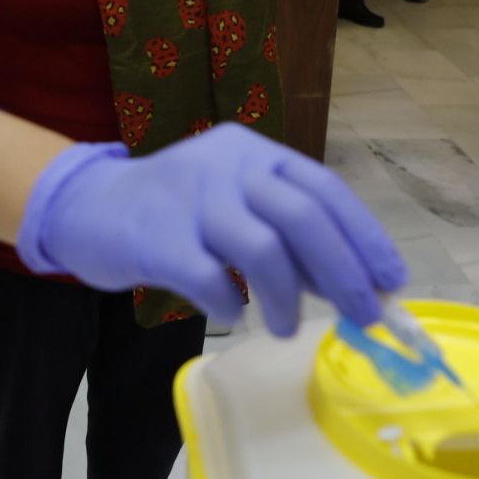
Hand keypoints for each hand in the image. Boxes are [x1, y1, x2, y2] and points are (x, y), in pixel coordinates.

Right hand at [15, 125, 406, 336]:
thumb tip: (352, 283)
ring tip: (286, 327)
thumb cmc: (176, 211)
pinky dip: (232, 303)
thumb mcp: (235, 204)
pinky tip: (233, 313)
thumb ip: (287, 234)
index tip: (390, 281)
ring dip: (287, 299)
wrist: (87, 205)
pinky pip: (210, 279)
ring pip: (262, 249)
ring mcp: (189, 197)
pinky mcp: (157, 237)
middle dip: (342, 274)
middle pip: (302, 217)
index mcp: (253, 151)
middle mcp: (226, 164)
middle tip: (362, 317)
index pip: (323, 188)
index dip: (363, 236)